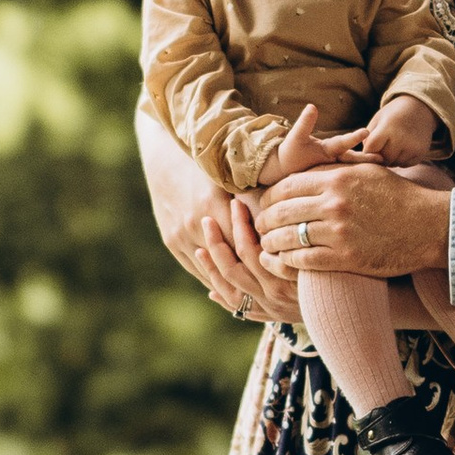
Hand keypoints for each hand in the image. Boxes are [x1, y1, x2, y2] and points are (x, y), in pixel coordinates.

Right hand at [136, 113, 299, 325]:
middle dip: (258, 278)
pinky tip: (237, 289)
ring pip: (214, 272)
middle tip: (284, 292)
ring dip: (238, 285)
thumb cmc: (206, 162)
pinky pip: (198, 270)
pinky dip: (218, 281)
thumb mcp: (231, 176)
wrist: (164, 158)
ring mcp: (181, 234)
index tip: (291, 269)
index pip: (247, 243)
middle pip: (233, 262)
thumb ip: (256, 199)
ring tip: (265, 296)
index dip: (269, 259)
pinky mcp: (172, 241)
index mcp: (214, 204)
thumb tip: (289, 223)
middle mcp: (196, 222)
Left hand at [256, 162, 453, 283]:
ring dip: (271, 244)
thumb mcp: (365, 172)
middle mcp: (334, 203)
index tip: (263, 206)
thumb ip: (333, 171)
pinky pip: (304, 261)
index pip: (287, 187)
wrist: (429, 225)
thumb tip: (302, 173)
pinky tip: (281, 262)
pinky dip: (287, 262)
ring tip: (265, 247)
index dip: (269, 198)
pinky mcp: (345, 258)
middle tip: (258, 228)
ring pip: (289, 238)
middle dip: (264, 222)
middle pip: (282, 212)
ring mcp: (338, 232)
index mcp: (336, 178)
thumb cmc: (398, 197)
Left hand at [359, 93, 442, 168]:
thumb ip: (369, 139)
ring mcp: (412, 147)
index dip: (368, 150)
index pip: (371, 148)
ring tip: (392, 146)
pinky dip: (401, 160)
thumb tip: (367, 158)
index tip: (370, 147)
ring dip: (390, 159)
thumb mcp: (378, 120)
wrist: (419, 108)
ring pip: (394, 163)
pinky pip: (404, 164)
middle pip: (383, 158)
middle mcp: (401, 138)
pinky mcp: (420, 152)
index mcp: (388, 127)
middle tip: (381, 148)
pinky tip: (402, 148)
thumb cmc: (393, 114)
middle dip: (380, 156)